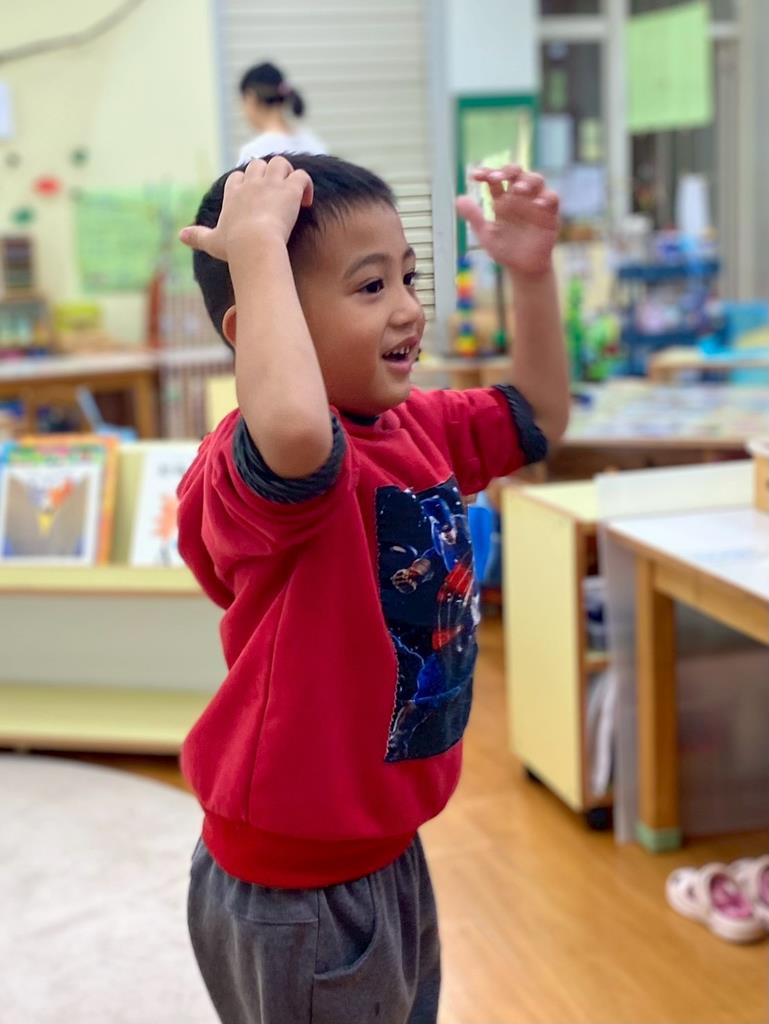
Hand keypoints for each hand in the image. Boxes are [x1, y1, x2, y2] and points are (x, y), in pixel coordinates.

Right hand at [178, 157, 313, 260]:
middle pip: (258, 164)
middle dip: (267, 174)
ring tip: (292, 192)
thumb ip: (197, 236)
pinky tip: (306, 201)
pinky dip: (306, 184)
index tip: (253, 197)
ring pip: (281, 162)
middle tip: (276, 194)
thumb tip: (180, 236)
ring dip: (287, 173)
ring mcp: (271, 184)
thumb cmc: (233, 246)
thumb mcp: (212, 241)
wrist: (254, 245)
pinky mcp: (290, 190)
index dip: (246, 183)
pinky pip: (302, 175)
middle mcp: (251, 183)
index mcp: (233, 193)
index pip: (238, 177)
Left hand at [456, 166, 559, 276]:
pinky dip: (546, 198)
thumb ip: (474, 216)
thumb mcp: (486, 234)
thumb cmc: (505, 250)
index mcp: (502, 199)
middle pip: (516, 173)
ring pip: (536, 180)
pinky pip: (552, 199)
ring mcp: (536, 203)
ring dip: (527, 181)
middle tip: (495, 177)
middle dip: (507, 171)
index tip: (475, 176)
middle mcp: (519, 197)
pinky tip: (537, 203)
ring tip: (517, 189)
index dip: (486, 173)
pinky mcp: (550, 214)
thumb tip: (458, 199)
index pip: (494, 179)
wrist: (522, 269)